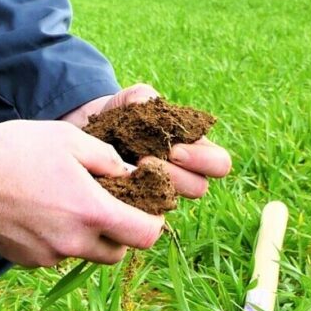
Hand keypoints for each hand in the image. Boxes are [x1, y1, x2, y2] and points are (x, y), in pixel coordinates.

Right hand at [0, 117, 163, 267]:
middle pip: (117, 252)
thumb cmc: (18, 149)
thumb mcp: (72, 139)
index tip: (144, 208)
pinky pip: (55, 256)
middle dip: (119, 232)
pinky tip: (38, 213)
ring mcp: (48, 256)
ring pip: (84, 254)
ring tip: (65, 205)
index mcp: (92, 212)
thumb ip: (110, 162)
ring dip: (87, 237)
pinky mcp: (26, 260)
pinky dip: (56, 240)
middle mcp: (73, 243)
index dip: (152, 222)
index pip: (146, 236)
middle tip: (105, 205)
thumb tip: (133, 177)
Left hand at [62, 83, 231, 198]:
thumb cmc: (122, 115)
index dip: (203, 160)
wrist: (91, 134)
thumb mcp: (130, 101)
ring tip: (130, 170)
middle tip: (147, 161)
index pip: (219, 164)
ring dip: (154, 188)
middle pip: (200, 188)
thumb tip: (144, 105)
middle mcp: (183, 176)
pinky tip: (114, 184)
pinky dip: (130, 198)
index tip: (174, 150)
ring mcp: (161, 194)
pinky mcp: (138, 207)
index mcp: (194, 150)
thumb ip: (142, 97)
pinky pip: (142, 213)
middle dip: (177, 176)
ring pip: (172, 203)